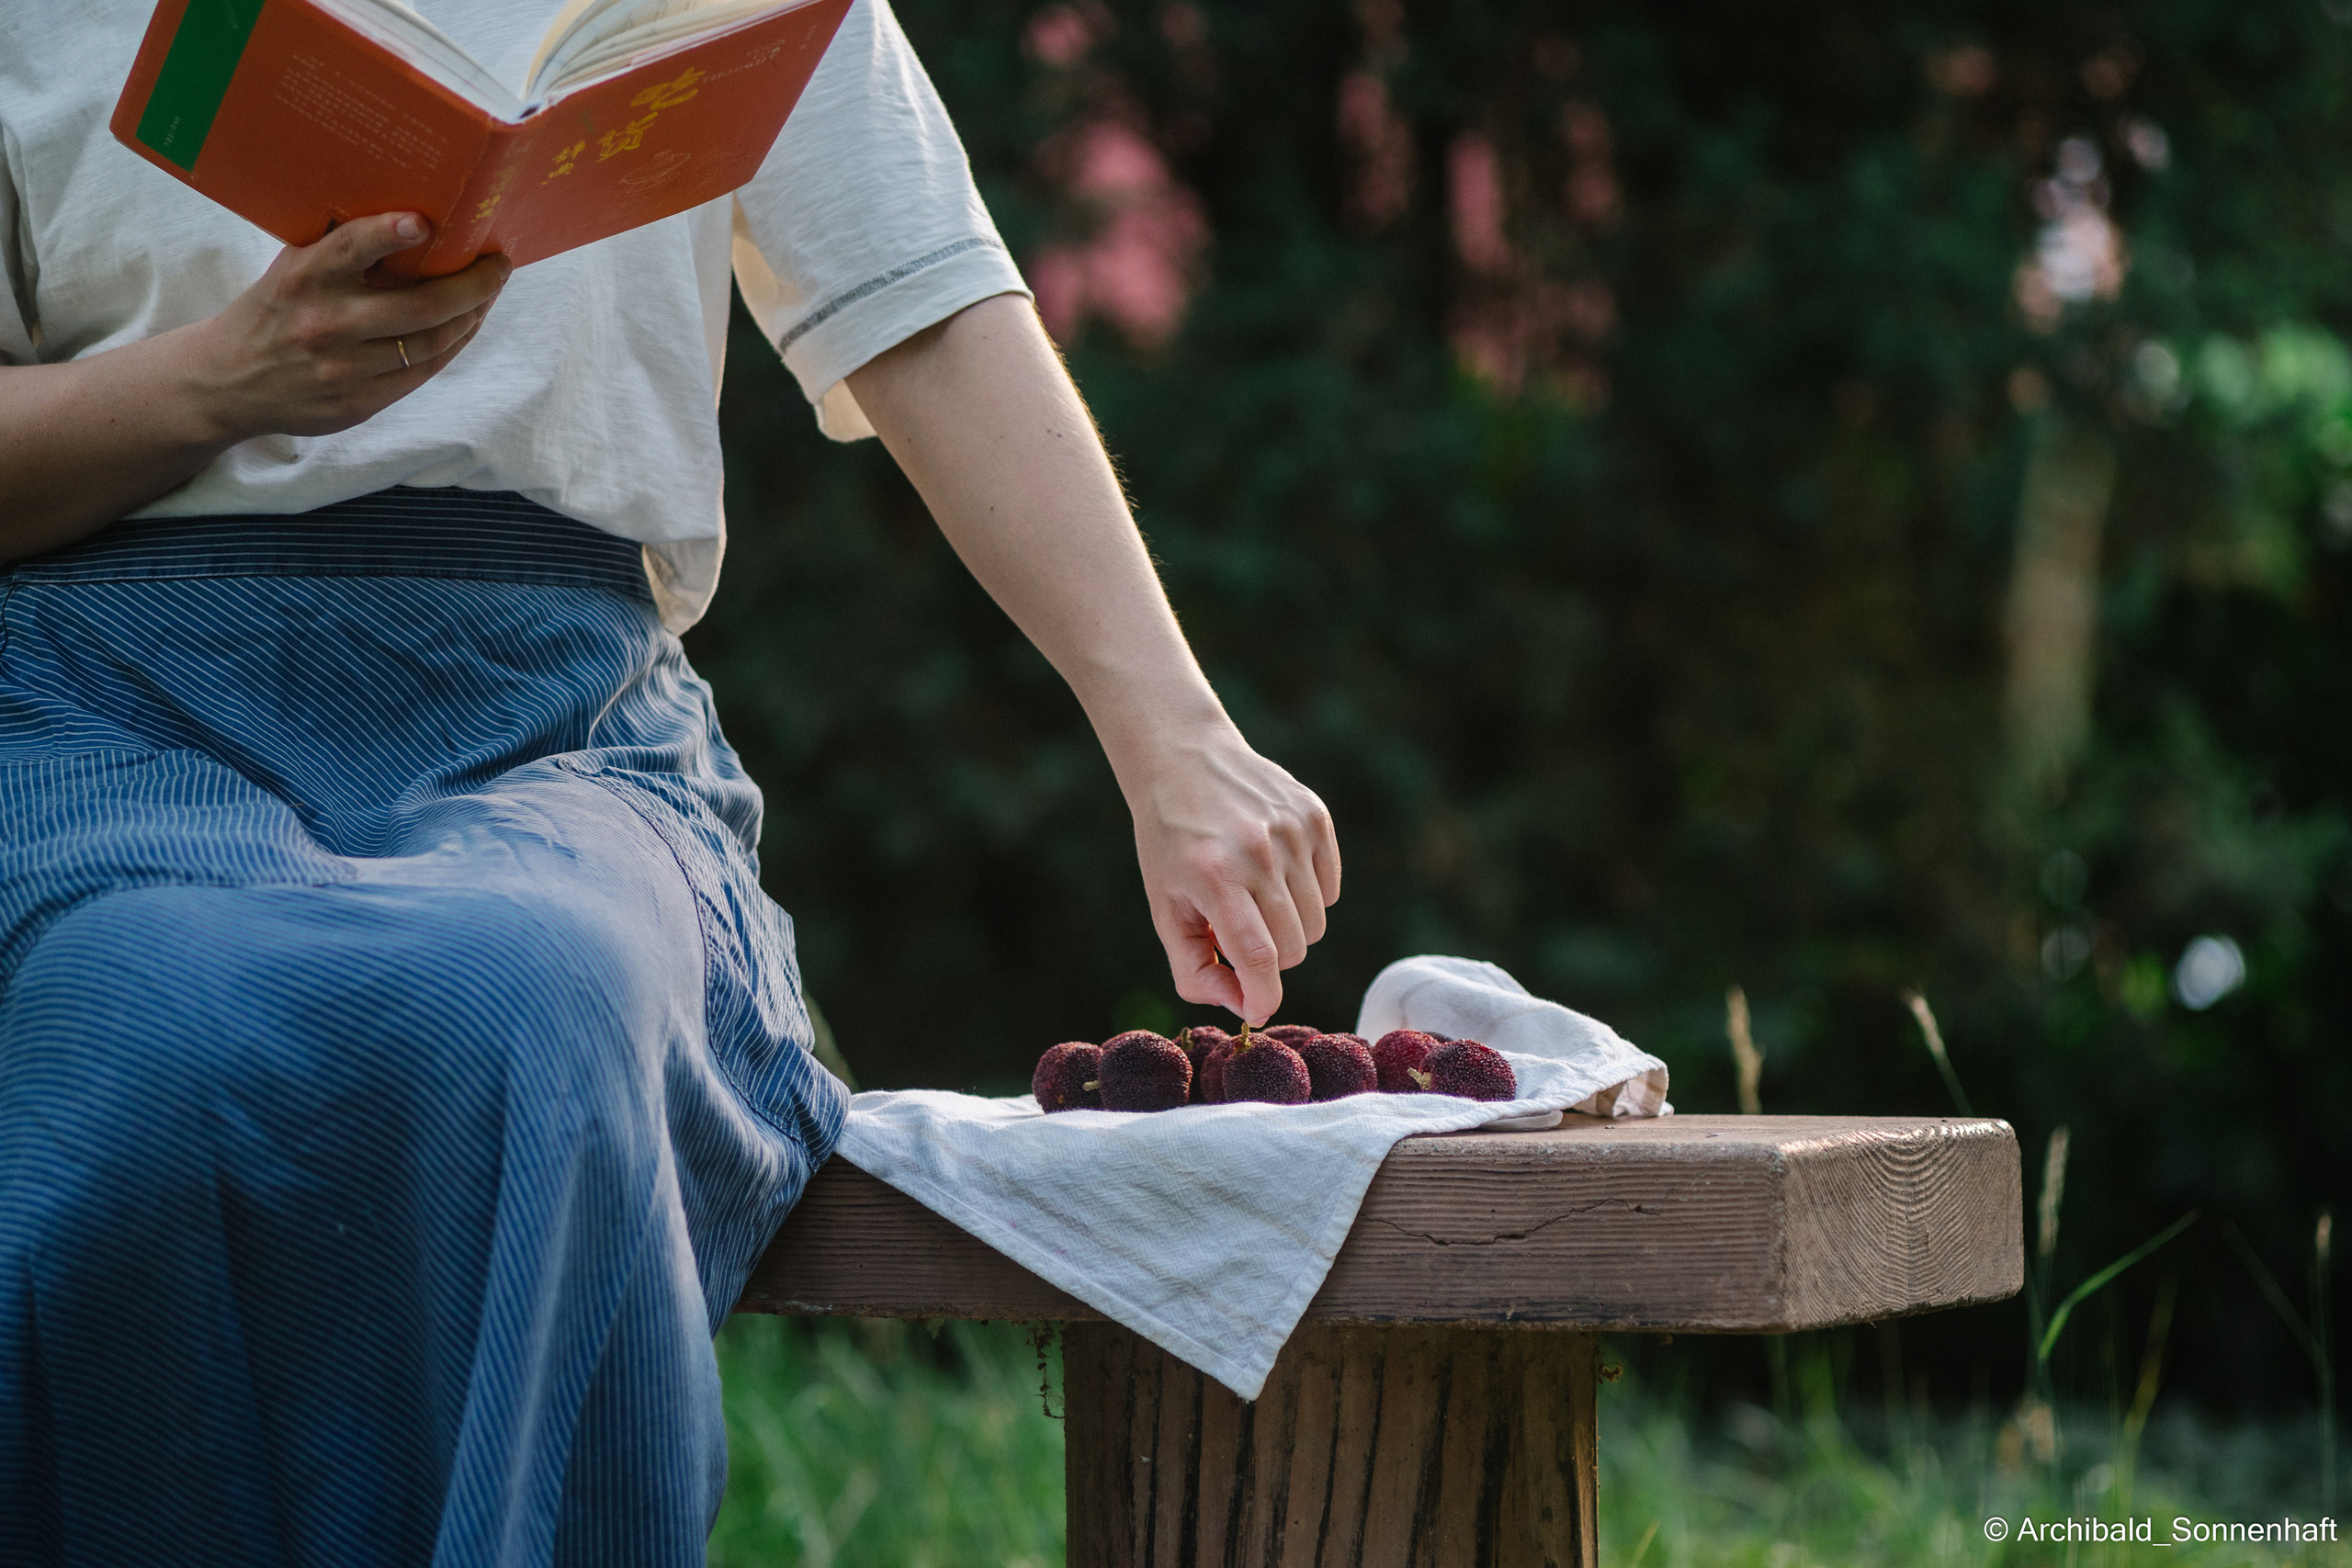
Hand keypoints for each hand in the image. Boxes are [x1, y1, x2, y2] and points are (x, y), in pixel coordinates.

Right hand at [187, 211, 508, 440]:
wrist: (227, 381)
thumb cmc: (274, 311)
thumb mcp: (291, 270)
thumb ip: (338, 250)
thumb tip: (409, 216)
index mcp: (303, 278)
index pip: (350, 249)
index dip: (389, 233)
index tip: (424, 221)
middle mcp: (325, 323)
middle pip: (419, 306)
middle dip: (472, 285)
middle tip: (499, 265)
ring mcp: (343, 368)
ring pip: (431, 342)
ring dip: (471, 315)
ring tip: (487, 293)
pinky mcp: (357, 403)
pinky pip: (422, 372)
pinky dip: (452, 345)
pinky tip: (466, 325)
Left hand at [1131, 722, 1340, 1025]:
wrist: (1184, 759)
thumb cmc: (1170, 844)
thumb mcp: (1165, 909)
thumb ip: (1194, 969)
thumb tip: (1245, 1008)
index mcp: (1214, 877)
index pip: (1260, 958)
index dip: (1263, 997)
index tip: (1256, 1007)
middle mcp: (1258, 851)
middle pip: (1293, 948)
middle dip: (1267, 956)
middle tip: (1238, 928)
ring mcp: (1292, 830)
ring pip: (1316, 923)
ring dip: (1286, 924)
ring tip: (1253, 896)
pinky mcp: (1315, 816)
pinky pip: (1330, 889)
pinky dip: (1305, 894)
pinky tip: (1274, 869)